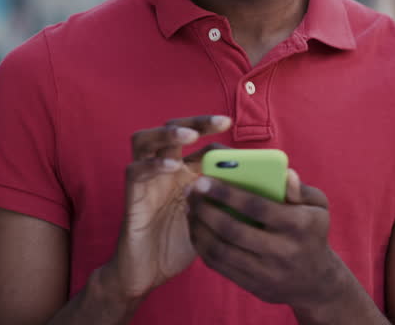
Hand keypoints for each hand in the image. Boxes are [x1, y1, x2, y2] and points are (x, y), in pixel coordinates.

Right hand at [108, 114, 231, 300]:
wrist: (148, 272)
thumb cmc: (180, 244)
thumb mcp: (211, 221)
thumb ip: (229, 202)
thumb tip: (262, 191)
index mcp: (186, 172)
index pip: (201, 143)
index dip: (220, 137)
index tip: (242, 137)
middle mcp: (164, 169)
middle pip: (173, 129)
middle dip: (197, 122)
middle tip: (221, 122)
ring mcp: (145, 179)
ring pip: (145, 140)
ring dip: (168, 134)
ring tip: (189, 135)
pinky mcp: (132, 194)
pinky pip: (135, 170)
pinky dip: (153, 165)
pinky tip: (172, 166)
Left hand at [186, 168, 348, 310]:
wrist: (316, 282)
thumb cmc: (312, 233)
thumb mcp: (319, 207)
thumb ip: (301, 189)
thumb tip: (285, 174)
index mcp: (299, 226)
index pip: (257, 207)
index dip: (227, 193)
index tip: (204, 179)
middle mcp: (282, 251)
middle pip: (233, 230)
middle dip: (206, 209)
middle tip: (190, 191)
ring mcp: (266, 273)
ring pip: (222, 251)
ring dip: (200, 228)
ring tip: (189, 208)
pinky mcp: (253, 286)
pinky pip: (220, 266)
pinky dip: (203, 247)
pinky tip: (196, 229)